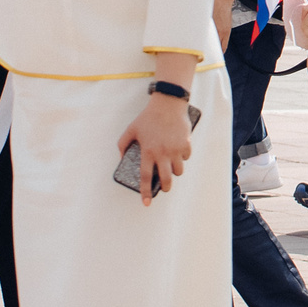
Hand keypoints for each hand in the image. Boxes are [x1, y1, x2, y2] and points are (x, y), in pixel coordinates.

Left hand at [117, 91, 194, 205]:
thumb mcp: (131, 129)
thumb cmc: (148, 116)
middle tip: (164, 188)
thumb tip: (122, 159)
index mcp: (148, 151)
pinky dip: (183, 157)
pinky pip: (186, 157)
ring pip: (178, 170)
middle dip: (165, 188)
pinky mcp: (186, 143)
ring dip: (174, 171)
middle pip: (166, 179)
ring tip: (171, 166)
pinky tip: (178, 151)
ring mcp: (176, 149)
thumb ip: (122, 144)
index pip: (146, 177)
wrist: (168, 103)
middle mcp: (163, 153)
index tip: (146, 203)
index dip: (145, 192)